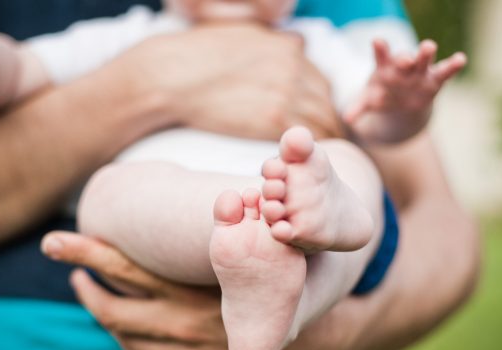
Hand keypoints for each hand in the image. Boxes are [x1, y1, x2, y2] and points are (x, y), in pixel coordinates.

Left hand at [41, 231, 349, 349]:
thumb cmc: (279, 282)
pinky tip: (120, 319)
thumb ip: (222, 231)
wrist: (312, 338)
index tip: (55, 238)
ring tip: (86, 285)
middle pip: (113, 307)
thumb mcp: (254, 252)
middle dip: (82, 281)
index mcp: (193, 293)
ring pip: (123, 334)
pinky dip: (124, 336)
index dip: (86, 254)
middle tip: (62, 255)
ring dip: (100, 308)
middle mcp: (183, 328)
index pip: (125, 271)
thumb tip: (198, 196)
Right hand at [120, 23, 342, 140]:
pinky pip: (307, 138)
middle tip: (317, 143)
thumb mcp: (243, 35)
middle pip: (326, 101)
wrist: (175, 76)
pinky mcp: (274, 118)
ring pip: (322, 121)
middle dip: (324, 120)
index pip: (320, 80)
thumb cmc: (199, 55)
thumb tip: (294, 46)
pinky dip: (308, 151)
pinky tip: (302, 162)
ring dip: (320, 139)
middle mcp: (295, 67)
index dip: (317, 101)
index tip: (312, 118)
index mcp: (289, 47)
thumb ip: (274, 43)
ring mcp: (287, 93)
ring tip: (313, 158)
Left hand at [344, 39, 466, 143]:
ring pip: (424, 59)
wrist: (402, 102)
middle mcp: (403, 66)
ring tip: (429, 46)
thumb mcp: (370, 101)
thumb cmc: (383, 95)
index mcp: (385, 67)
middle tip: (405, 57)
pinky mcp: (435, 79)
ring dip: (426, 53)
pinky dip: (453, 65)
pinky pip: (445, 70)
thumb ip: (359, 107)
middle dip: (405, 56)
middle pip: (405, 56)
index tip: (377, 41)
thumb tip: (346, 119)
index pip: (381, 56)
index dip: (380, 49)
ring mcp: (420, 71)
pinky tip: (461, 59)